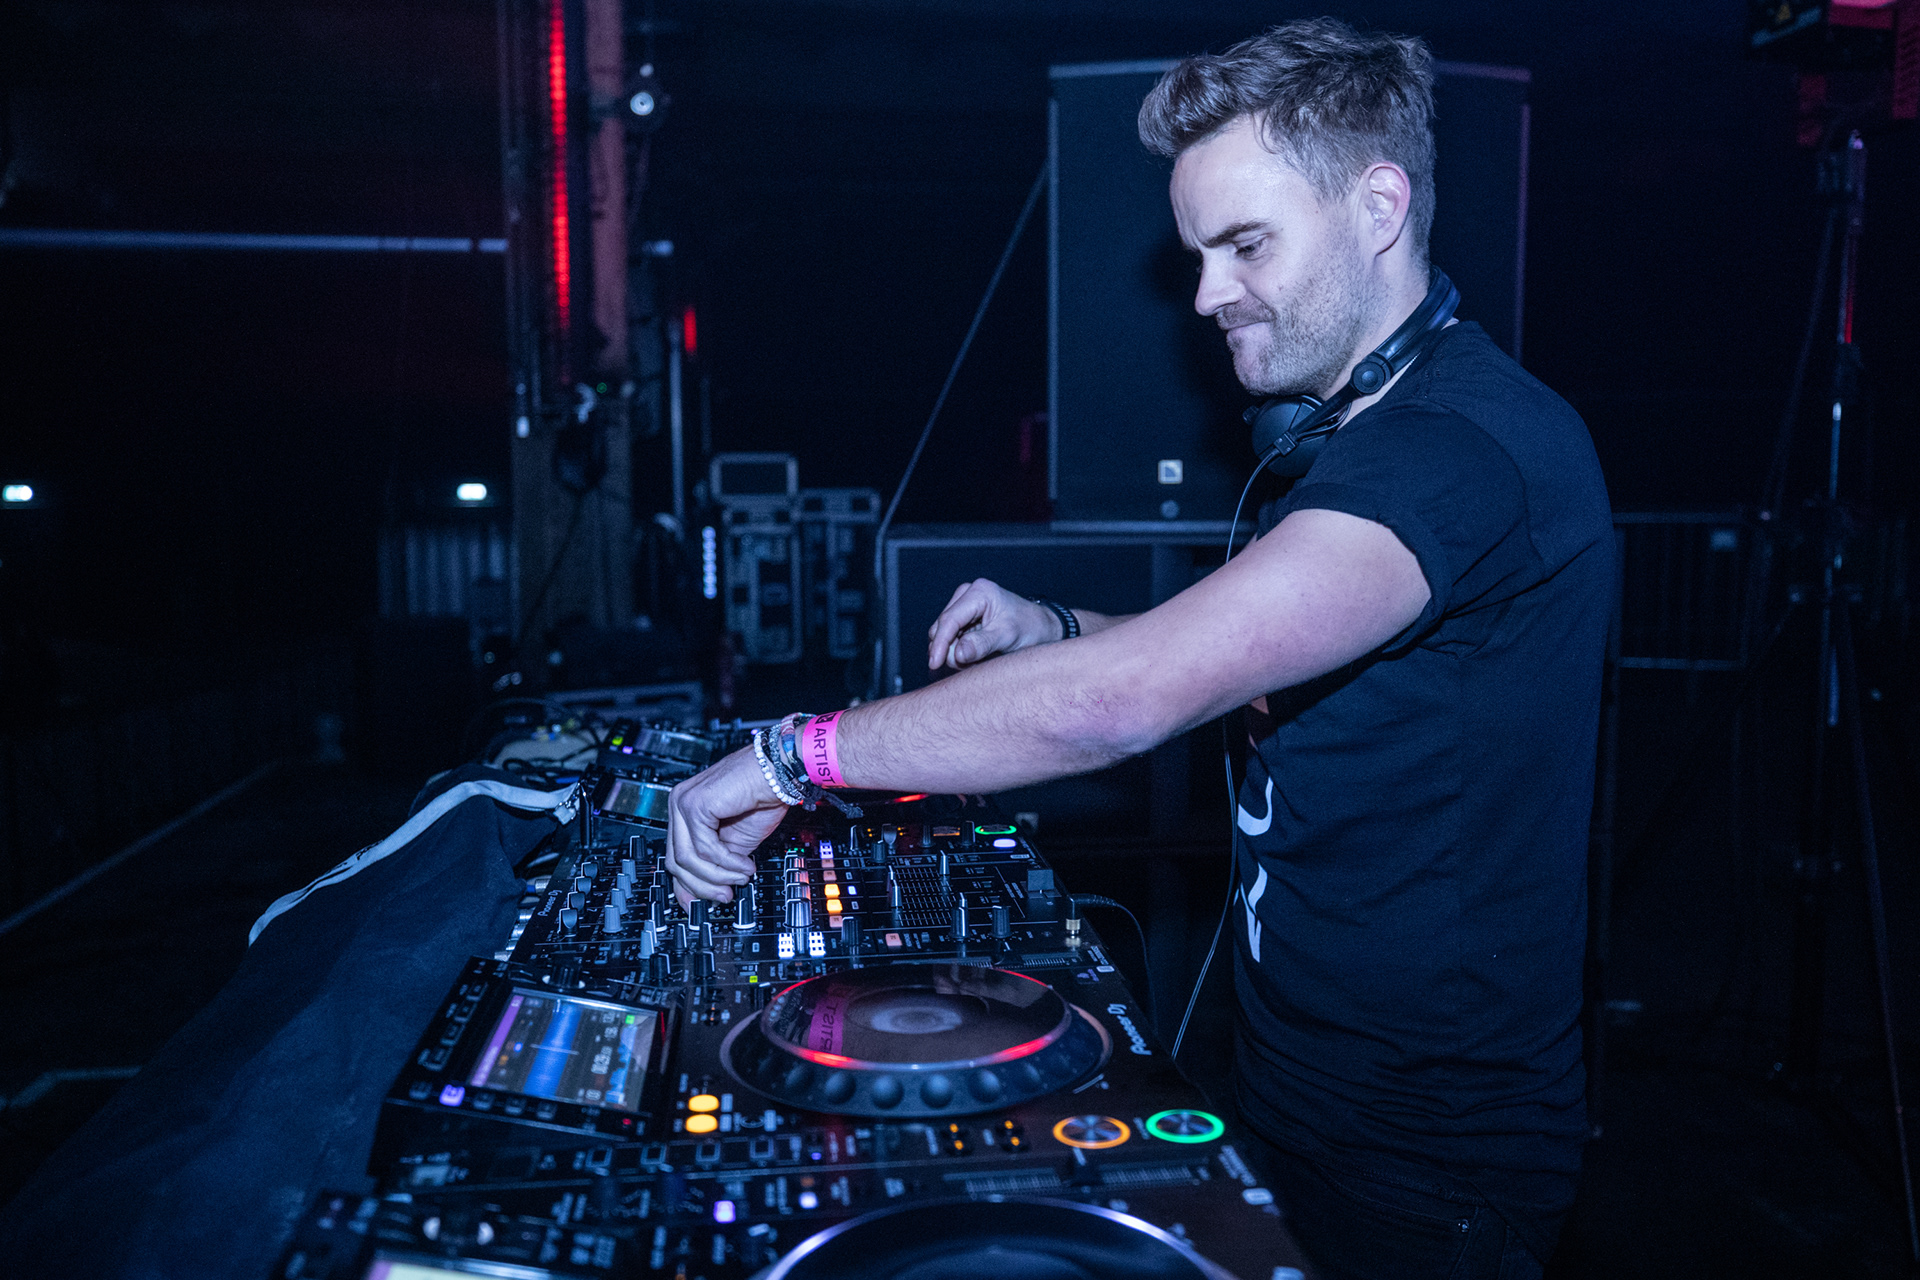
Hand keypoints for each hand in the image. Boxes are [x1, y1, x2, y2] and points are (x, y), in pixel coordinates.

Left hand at [664, 746, 787, 906]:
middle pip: (676, 862)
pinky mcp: (695, 804)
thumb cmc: (762, 797)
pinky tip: (745, 863)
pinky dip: (726, 862)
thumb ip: (718, 864)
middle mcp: (678, 805)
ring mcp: (683, 803)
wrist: (781, 772)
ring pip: (687, 859)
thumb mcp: (736, 843)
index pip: (674, 857)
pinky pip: (704, 848)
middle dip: (702, 886)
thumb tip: (708, 893)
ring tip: (742, 876)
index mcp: (685, 813)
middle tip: (726, 896)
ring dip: (718, 875)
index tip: (702, 905)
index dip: (687, 887)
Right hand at [926, 578, 1061, 670]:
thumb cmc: (1029, 628)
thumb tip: (957, 654)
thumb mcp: (1008, 636)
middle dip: (949, 650)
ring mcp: (963, 605)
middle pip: (942, 627)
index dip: (940, 643)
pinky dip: (958, 650)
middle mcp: (967, 594)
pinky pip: (950, 637)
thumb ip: (982, 644)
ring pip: (942, 634)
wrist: (1040, 628)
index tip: (934, 664)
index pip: (949, 620)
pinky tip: (974, 656)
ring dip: (954, 651)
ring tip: (977, 660)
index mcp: (979, 592)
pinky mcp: (963, 617)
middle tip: (968, 666)